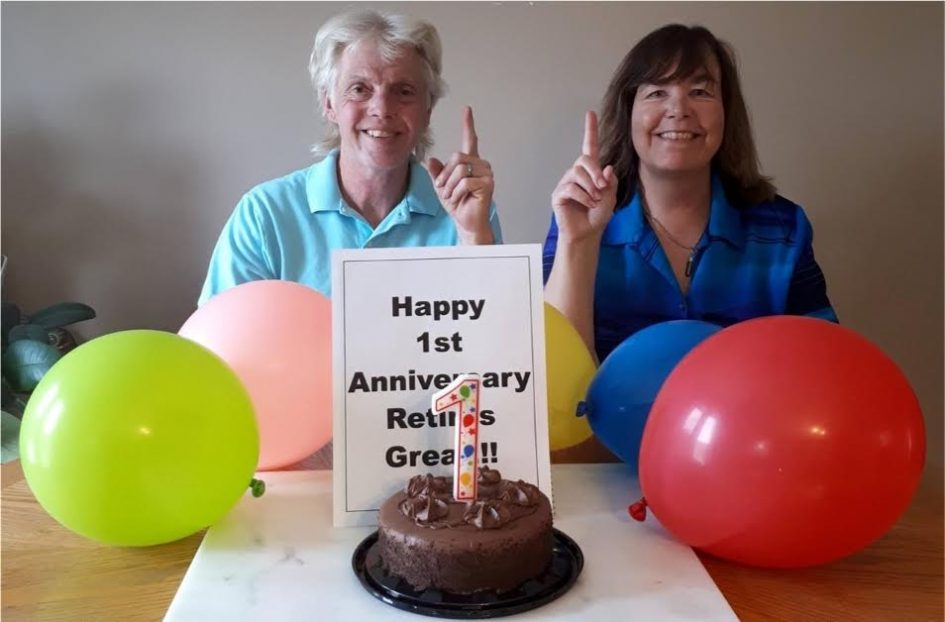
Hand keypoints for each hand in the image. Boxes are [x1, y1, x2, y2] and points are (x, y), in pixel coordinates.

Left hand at [427, 106, 494, 244]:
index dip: (468, 124)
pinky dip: (456, 193)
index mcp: (470, 162)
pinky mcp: (488, 184)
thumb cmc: (457, 204)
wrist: (466, 222)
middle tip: (442, 188)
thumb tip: (432, 160)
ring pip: (460, 169)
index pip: (470, 139)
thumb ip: (437, 173)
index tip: (467, 109)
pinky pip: (465, 182)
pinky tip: (459, 199)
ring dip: (450, 185)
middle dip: (445, 174)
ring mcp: (486, 174)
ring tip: (451, 196)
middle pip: (457, 156)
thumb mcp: (441, 186)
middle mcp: (480, 165)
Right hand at [551, 111, 616, 243]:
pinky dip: (583, 197)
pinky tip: (587, 205)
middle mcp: (576, 173)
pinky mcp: (558, 194)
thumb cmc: (598, 215)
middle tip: (602, 187)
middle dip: (595, 172)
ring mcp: (566, 183)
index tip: (590, 114)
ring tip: (595, 200)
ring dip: (590, 188)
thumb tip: (606, 168)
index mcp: (590, 171)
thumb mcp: (611, 196)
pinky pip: (571, 188)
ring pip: (577, 174)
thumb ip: (610, 181)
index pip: (589, 147)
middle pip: (584, 160)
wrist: (587, 233)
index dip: (590, 130)